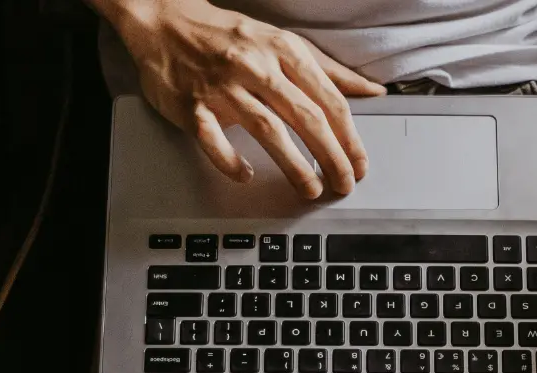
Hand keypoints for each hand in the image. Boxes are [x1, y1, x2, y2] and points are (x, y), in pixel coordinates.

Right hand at [95, 0, 385, 198]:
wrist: (164, 20)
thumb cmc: (229, 37)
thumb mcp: (283, 43)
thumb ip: (328, 71)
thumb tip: (372, 91)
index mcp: (283, 50)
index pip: (328, 99)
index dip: (350, 137)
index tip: (360, 163)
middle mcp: (255, 66)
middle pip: (305, 117)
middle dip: (332, 156)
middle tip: (344, 183)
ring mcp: (221, 86)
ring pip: (267, 129)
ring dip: (294, 164)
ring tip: (311, 188)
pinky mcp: (190, 105)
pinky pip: (212, 138)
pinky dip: (230, 160)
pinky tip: (247, 175)